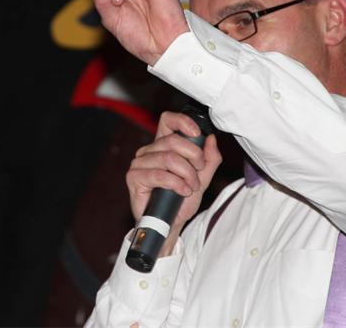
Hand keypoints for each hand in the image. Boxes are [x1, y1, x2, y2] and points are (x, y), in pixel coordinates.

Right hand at [127, 111, 221, 254]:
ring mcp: (139, 163)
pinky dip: (176, 184)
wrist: (170, 224)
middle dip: (194, 157)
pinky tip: (182, 192)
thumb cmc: (181, 200)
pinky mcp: (134, 177)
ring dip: (187, 174)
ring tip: (191, 187)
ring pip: (168, 158)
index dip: (182, 122)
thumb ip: (209, 159)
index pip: (168, 120)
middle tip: (199, 173)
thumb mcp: (202, 178)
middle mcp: (149, 150)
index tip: (197, 133)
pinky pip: (159, 174)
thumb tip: (211, 139)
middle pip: (173, 141)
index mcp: (163, 145)